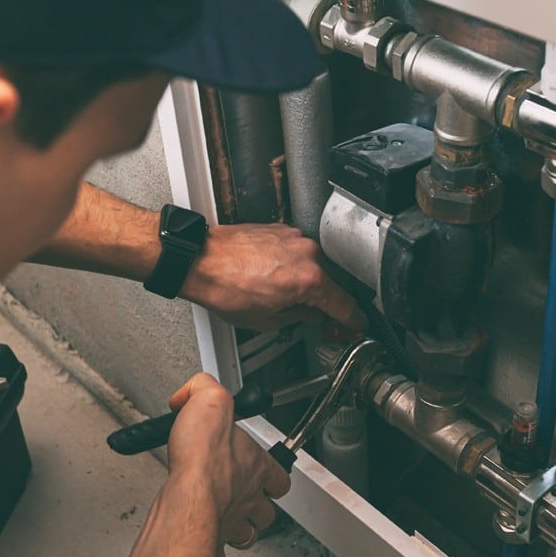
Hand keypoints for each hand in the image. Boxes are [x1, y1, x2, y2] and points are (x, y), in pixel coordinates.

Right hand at [166, 373, 290, 556]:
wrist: (188, 497)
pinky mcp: (211, 541)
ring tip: (225, 518)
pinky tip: (200, 537)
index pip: (280, 475)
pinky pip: (218, 553)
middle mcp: (249, 497)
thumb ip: (204, 387)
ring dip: (239, 528)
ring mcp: (232, 523)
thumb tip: (192, 389)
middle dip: (257, 507)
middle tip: (241, 496)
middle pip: (266, 510)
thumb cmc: (204, 458)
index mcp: (256, 466)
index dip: (273, 472)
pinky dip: (212, 550)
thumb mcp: (210, 400)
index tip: (265, 466)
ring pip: (247, 534)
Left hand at [181, 223, 366, 331]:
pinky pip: (300, 252)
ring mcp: (295, 238)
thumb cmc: (224, 287)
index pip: (345, 305)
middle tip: (323, 322)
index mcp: (310, 279)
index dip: (353, 322)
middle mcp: (308, 253)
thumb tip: (312, 317)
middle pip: (333, 283)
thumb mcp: (268, 320)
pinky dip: (297, 267)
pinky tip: (280, 280)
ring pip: (317, 266)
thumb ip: (300, 318)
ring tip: (291, 300)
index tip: (356, 327)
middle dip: (330, 305)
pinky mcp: (282, 230)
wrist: (200, 260)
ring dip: (311, 283)